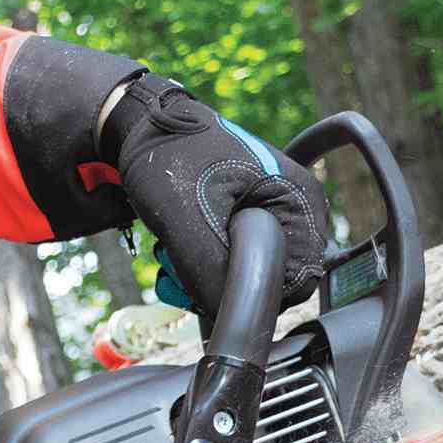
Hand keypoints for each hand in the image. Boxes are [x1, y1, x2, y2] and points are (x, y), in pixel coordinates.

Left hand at [98, 74, 329, 314]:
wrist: (141, 127)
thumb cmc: (166, 155)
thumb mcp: (186, 219)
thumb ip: (211, 273)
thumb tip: (226, 315)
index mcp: (300, 201)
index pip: (298, 282)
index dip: (253, 292)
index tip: (208, 279)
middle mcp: (296, 210)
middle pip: (273, 283)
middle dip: (224, 283)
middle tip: (183, 263)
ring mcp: (274, 216)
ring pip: (249, 278)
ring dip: (206, 276)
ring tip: (175, 251)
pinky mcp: (250, 223)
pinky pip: (235, 264)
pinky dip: (204, 266)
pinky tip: (180, 248)